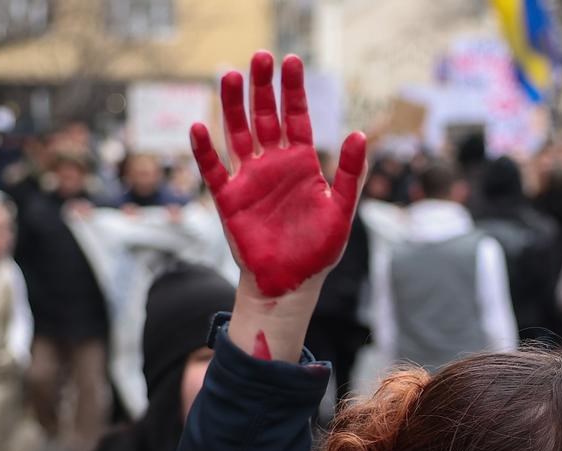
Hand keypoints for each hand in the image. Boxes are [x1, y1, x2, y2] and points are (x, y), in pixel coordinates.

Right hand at [190, 52, 365, 298]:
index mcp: (301, 164)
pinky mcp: (228, 199)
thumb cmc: (320, 249)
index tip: (291, 61)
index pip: (295, 118)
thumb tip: (361, 135)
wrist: (292, 283)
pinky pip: (213, 169)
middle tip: (260, 57)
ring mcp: (249, 179)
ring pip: (237, 134)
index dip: (293, 90)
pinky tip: (200, 126)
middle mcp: (273, 165)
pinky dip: (205, 150)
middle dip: (263, 88)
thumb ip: (351, 174)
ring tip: (229, 76)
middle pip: (265, 117)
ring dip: (232, 107)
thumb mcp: (342, 210)